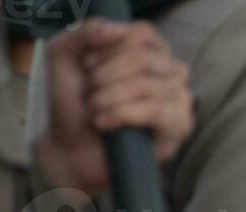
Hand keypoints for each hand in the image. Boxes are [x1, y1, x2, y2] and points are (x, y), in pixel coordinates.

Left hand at [37, 20, 193, 195]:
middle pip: (143, 58)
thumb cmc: (75, 104)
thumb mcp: (65, 58)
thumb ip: (82, 33)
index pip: (143, 34)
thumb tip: (113, 29)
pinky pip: (156, 111)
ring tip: (96, 111)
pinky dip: (122, 115)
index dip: (109, 49)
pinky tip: (105, 124)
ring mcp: (180, 99)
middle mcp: (171, 72)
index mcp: (150, 51)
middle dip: (105, 77)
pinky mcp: (180, 126)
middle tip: (91, 94)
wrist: (73, 147)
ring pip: (146, 85)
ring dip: (108, 99)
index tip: (88, 66)